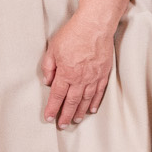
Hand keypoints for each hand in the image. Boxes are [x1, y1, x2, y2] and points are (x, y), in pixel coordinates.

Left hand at [39, 12, 113, 128]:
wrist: (95, 26)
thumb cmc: (73, 34)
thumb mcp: (53, 48)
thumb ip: (49, 67)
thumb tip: (47, 82)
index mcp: (66, 73)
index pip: (57, 96)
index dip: (52, 108)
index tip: (48, 117)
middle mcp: (80, 79)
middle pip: (71, 102)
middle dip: (65, 115)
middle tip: (62, 125)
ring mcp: (93, 77)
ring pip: (85, 100)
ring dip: (79, 111)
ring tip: (75, 120)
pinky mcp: (103, 73)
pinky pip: (99, 92)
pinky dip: (95, 102)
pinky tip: (91, 109)